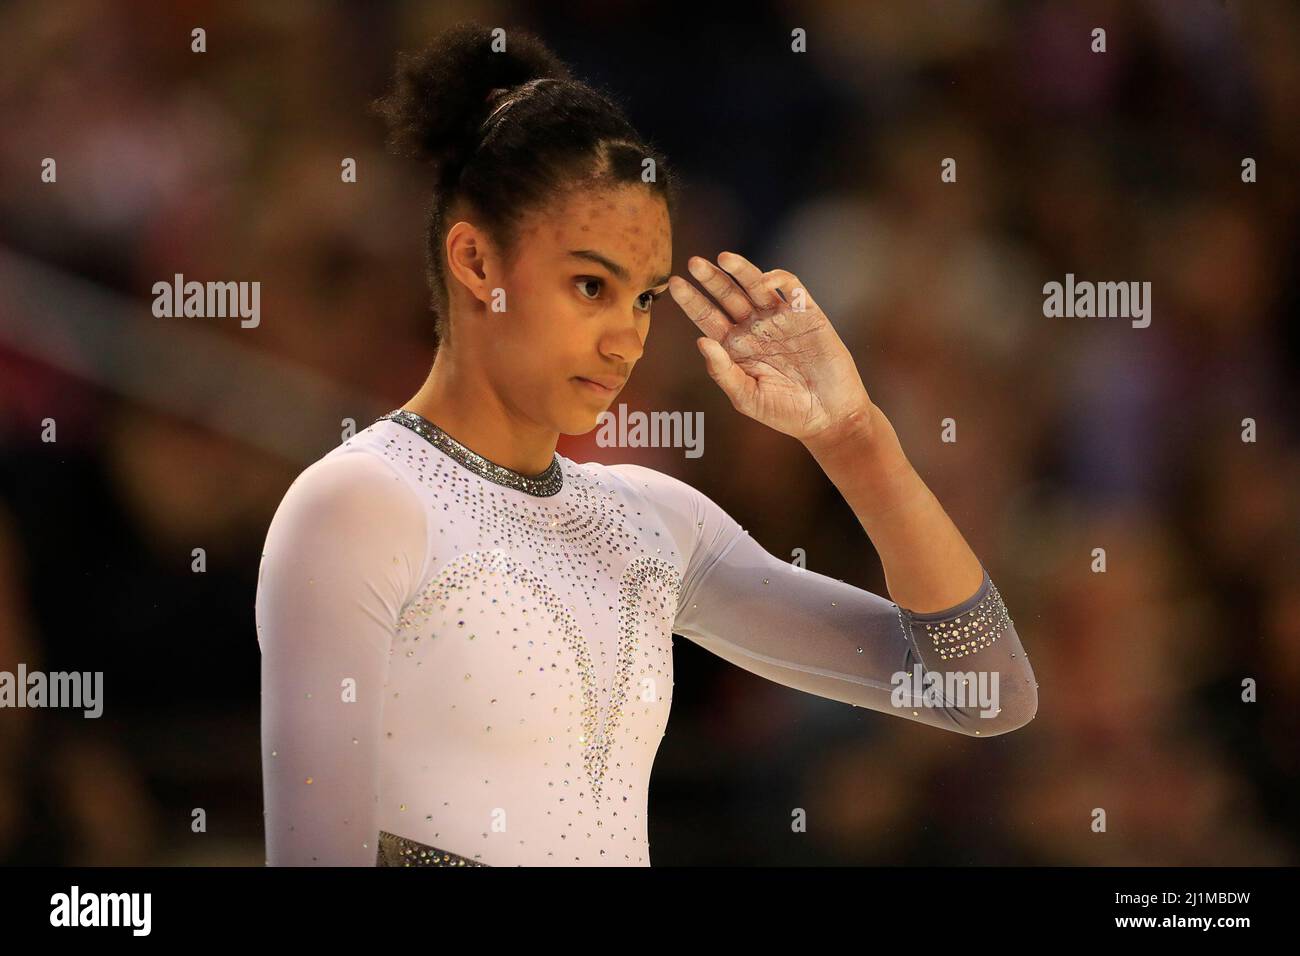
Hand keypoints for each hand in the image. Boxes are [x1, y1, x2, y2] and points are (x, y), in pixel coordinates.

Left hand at [668, 251, 873, 444]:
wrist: (829, 416)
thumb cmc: (785, 412)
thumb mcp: (747, 398)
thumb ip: (722, 372)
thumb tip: (701, 342)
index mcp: (735, 346)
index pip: (707, 317)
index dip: (691, 301)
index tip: (675, 285)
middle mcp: (754, 328)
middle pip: (727, 295)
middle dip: (711, 279)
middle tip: (693, 263)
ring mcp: (780, 319)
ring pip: (755, 285)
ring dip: (739, 270)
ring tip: (723, 258)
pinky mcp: (807, 314)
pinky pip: (791, 287)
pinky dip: (778, 278)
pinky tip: (765, 281)